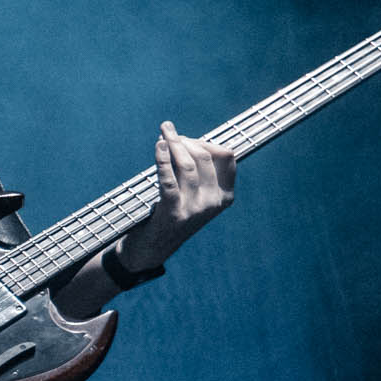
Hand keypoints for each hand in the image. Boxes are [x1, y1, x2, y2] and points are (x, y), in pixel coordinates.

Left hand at [117, 123, 235, 274]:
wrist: (153, 249)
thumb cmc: (172, 214)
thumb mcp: (194, 195)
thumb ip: (198, 172)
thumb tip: (184, 138)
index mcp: (225, 196)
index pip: (226, 157)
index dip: (205, 141)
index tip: (186, 138)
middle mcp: (214, 203)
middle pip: (204, 157)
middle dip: (185, 140)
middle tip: (167, 131)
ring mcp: (195, 209)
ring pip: (187, 165)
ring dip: (173, 144)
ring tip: (162, 133)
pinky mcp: (173, 214)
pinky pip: (169, 181)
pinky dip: (162, 160)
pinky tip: (158, 146)